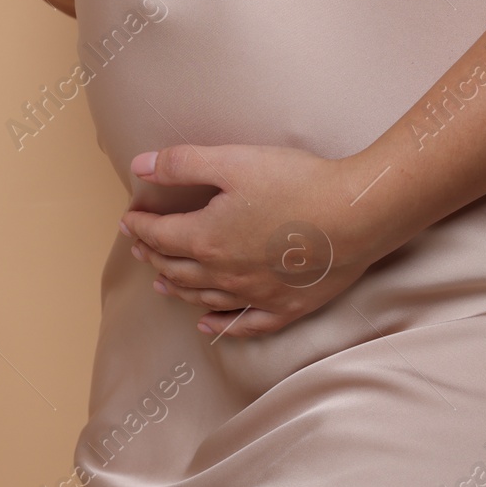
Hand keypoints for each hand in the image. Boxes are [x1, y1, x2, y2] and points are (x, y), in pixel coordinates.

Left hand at [118, 143, 402, 336]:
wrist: (356, 215)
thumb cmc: (297, 183)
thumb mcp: (233, 161)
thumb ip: (182, 163)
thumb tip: (140, 167)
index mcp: (206, 238)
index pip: (159, 236)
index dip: (140, 227)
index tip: (129, 220)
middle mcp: (224, 274)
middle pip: (176, 268)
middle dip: (153, 256)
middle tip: (141, 248)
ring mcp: (254, 294)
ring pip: (203, 297)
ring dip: (178, 289)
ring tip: (161, 283)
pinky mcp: (285, 306)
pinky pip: (243, 323)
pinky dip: (220, 324)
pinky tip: (208, 325)